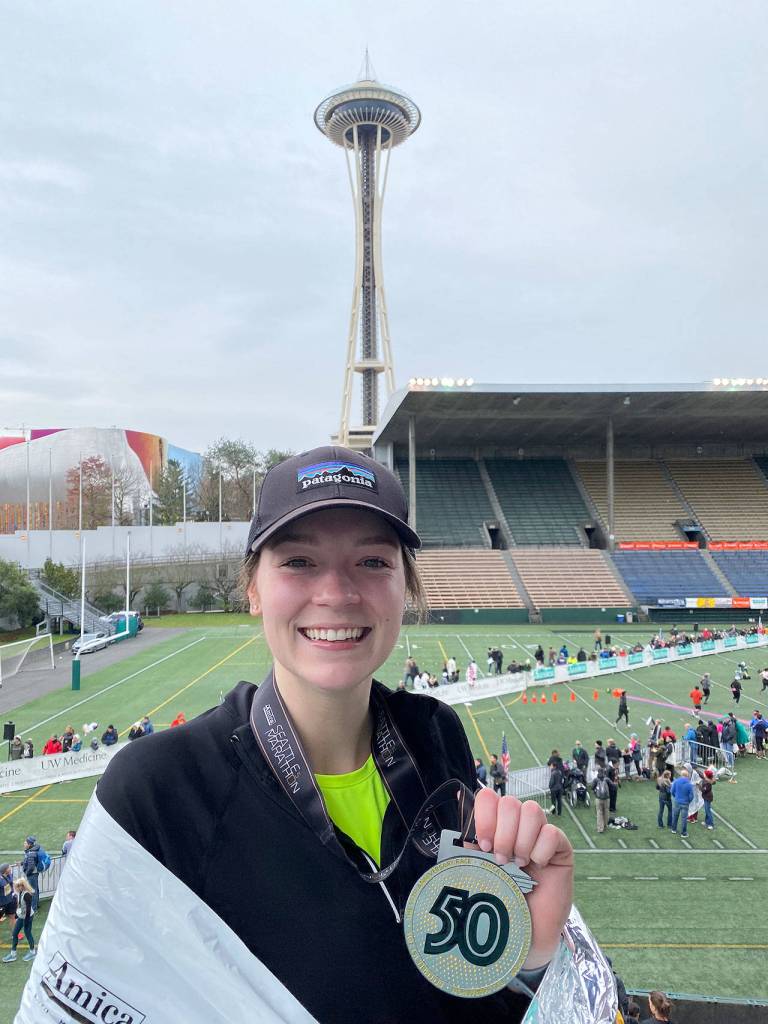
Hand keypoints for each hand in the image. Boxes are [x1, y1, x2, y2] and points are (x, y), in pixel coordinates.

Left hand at [469, 789, 573, 969]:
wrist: (524, 933)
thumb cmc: (500, 901)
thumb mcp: (480, 867)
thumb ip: (472, 838)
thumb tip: (460, 799)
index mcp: (496, 826)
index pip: (489, 797)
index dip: (485, 816)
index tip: (484, 845)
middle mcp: (518, 826)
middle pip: (510, 803)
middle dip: (503, 833)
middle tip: (501, 860)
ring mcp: (540, 835)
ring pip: (532, 811)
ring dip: (522, 840)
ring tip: (519, 865)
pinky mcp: (561, 848)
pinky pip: (552, 832)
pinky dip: (541, 850)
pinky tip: (538, 867)